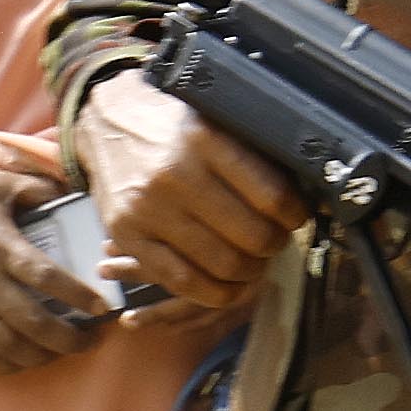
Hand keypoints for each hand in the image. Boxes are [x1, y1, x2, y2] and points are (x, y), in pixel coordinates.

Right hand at [0, 164, 103, 374]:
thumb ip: (36, 189)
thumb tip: (71, 195)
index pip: (45, 276)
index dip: (78, 295)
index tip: (103, 308)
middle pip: (31, 321)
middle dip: (67, 339)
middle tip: (90, 341)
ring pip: (5, 344)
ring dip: (39, 356)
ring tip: (60, 353)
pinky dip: (2, 363)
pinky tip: (22, 361)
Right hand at [79, 70, 305, 314]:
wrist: (104, 122)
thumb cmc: (170, 122)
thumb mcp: (214, 117)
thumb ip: (252, 151)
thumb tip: (306, 187)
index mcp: (204, 140)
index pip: (271, 196)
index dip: (295, 215)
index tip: (297, 217)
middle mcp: (174, 175)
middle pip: (251, 235)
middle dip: (274, 244)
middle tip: (275, 240)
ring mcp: (147, 209)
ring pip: (221, 263)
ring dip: (250, 271)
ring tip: (254, 260)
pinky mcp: (127, 235)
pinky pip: (180, 281)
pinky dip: (214, 292)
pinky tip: (229, 285)